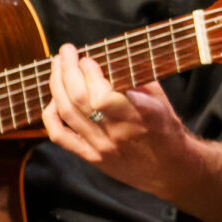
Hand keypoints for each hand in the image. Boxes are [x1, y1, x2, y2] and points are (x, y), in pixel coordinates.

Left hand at [39, 44, 200, 200]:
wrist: (170, 169)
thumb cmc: (166, 129)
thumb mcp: (160, 99)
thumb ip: (136, 78)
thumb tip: (110, 58)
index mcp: (139, 114)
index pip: (103, 95)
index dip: (89, 73)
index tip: (88, 58)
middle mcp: (117, 132)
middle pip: (79, 100)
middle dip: (67, 70)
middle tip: (66, 52)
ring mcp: (101, 147)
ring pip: (67, 113)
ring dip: (57, 86)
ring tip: (57, 67)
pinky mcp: (92, 157)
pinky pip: (61, 137)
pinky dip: (51, 116)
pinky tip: (53, 100)